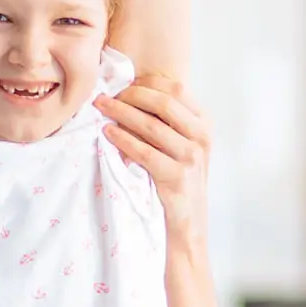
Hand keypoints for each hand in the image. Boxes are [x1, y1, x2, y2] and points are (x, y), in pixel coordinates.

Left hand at [98, 75, 208, 236]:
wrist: (188, 223)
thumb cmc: (178, 180)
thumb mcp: (181, 146)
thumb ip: (167, 122)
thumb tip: (130, 93)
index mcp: (204, 123)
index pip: (176, 89)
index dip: (147, 84)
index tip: (123, 86)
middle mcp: (202, 137)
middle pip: (164, 102)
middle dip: (131, 95)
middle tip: (106, 97)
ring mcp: (192, 157)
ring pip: (152, 125)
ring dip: (121, 113)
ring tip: (101, 108)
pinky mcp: (177, 177)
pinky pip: (144, 152)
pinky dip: (123, 139)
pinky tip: (108, 133)